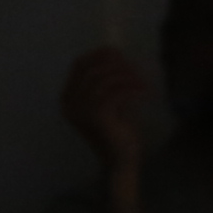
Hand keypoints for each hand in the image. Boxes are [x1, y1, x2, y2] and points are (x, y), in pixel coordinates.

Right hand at [57, 45, 149, 180]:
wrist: (121, 160)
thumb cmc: (116, 129)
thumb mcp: (109, 99)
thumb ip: (106, 79)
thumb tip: (115, 52)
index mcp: (68, 98)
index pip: (79, 64)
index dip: (98, 54)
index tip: (118, 53)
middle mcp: (69, 103)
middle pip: (92, 68)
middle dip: (116, 64)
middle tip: (136, 69)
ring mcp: (81, 110)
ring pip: (105, 79)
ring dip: (127, 77)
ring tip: (142, 83)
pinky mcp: (97, 117)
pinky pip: (115, 92)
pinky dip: (132, 89)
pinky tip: (144, 93)